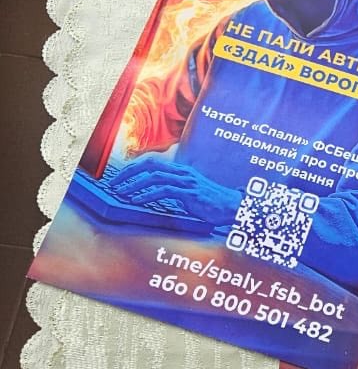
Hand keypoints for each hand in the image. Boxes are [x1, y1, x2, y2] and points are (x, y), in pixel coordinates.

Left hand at [110, 154, 241, 225]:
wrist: (233, 207)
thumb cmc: (212, 203)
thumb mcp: (191, 193)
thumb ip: (175, 190)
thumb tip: (156, 195)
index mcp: (181, 170)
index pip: (152, 161)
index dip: (133, 167)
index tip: (119, 177)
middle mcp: (182, 172)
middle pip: (150, 164)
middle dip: (128, 172)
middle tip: (113, 183)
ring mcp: (187, 181)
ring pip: (154, 176)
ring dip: (134, 184)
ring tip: (120, 192)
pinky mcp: (190, 193)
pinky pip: (165, 190)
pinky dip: (148, 194)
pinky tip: (137, 200)